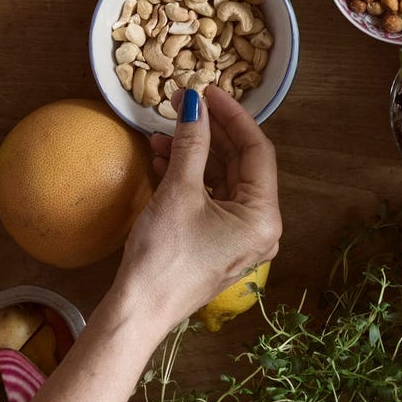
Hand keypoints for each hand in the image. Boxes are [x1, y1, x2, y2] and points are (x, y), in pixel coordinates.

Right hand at [112, 86, 282, 331]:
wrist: (138, 311)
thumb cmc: (164, 256)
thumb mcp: (179, 191)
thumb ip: (191, 142)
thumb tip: (195, 102)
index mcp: (264, 216)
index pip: (256, 150)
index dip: (232, 116)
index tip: (207, 90)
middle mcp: (259, 227)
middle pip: (239, 164)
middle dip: (209, 132)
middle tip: (180, 104)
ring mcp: (238, 237)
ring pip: (221, 179)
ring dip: (193, 153)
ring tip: (161, 133)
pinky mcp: (216, 243)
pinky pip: (209, 198)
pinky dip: (189, 176)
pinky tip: (162, 158)